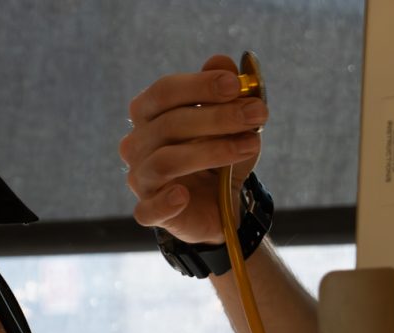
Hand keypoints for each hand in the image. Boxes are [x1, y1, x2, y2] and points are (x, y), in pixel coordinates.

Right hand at [119, 55, 267, 243]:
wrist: (219, 205)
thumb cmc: (219, 156)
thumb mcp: (232, 123)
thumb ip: (226, 93)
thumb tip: (221, 60)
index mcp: (149, 114)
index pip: (164, 92)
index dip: (200, 85)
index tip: (237, 85)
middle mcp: (136, 144)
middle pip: (169, 124)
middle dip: (218, 117)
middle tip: (257, 114)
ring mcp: (140, 179)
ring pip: (165, 161)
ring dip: (212, 151)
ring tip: (251, 146)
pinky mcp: (148, 212)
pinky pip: (149, 208)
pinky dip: (166, 201)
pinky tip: (185, 195)